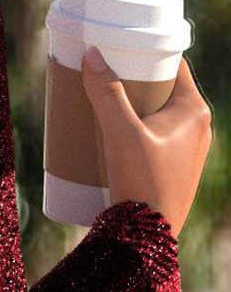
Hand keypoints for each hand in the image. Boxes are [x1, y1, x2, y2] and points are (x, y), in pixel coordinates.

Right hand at [81, 47, 213, 240]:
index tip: (119, 54)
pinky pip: (160, 142)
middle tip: (103, 83)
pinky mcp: (177, 173)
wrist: (146, 237)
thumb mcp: (120, 134)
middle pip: (165, 93)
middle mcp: (199, 129)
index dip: (146, 57)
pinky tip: (118, 142)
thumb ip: (107, 94)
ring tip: (104, 112)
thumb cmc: (141, 182)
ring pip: (161, 119)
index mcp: (195, 111)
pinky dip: (140, 135)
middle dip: (135, 86)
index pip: (173, 67)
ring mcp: (190, 153)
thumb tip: (92, 55)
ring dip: (136, 112)